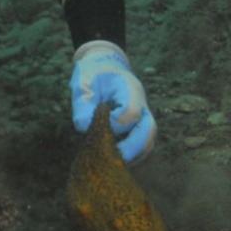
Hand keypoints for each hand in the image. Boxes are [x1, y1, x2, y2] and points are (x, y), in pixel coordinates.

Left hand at [69, 40, 154, 162]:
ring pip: (148, 143)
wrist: (103, 69)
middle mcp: (143, 104)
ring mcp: (144, 118)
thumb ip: (82, 106)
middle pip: (149, 131)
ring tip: (108, 161)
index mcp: (130, 89)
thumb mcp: (82, 85)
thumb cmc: (91, 76)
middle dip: (129, 148)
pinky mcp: (140, 131)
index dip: (114, 124)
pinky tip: (111, 159)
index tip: (97, 125)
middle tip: (107, 158)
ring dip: (131, 156)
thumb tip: (84, 128)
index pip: (131, 112)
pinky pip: (142, 149)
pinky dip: (129, 157)